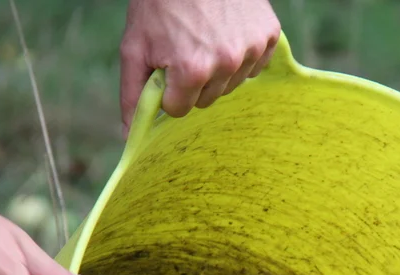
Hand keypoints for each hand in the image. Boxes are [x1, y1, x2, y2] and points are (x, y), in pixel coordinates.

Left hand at [119, 0, 280, 135]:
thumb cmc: (159, 4)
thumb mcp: (134, 47)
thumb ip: (132, 95)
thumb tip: (130, 136)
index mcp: (192, 70)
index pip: (180, 109)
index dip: (168, 89)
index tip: (166, 66)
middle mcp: (227, 63)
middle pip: (207, 100)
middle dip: (193, 81)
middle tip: (184, 48)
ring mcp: (252, 49)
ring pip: (231, 85)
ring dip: (218, 70)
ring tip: (205, 37)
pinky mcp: (269, 36)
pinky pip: (254, 66)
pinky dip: (241, 55)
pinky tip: (226, 33)